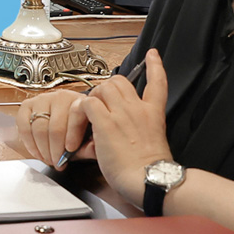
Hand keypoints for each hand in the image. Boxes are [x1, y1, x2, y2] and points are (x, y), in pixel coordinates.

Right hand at [16, 89, 94, 167]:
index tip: (67, 157)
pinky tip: (35, 152)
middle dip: (53, 150)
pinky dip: (28, 142)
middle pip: (53, 128)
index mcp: (79, 102)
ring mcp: (42, 99)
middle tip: (56, 163)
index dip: (68, 143)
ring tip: (47, 159)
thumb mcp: (90, 135)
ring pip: (37, 128)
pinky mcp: (28, 104)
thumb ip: (92, 144)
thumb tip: (95, 149)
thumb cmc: (79, 126)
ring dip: (41, 149)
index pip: (71, 124)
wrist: (67, 114)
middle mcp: (60, 97)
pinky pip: (23, 125)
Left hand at [84, 49, 173, 204]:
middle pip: (118, 81)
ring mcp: (122, 114)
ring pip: (100, 88)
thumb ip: (134, 129)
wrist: (151, 180)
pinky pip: (85, 104)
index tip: (152, 54)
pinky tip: (74, 134)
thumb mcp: (151, 143)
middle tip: (96, 109)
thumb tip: (112, 131)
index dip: (155, 66)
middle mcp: (139, 109)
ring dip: (89, 101)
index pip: (158, 82)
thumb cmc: (150, 171)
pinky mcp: (106, 123)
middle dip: (104, 90)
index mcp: (154, 114)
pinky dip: (76, 116)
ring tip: (85, 124)